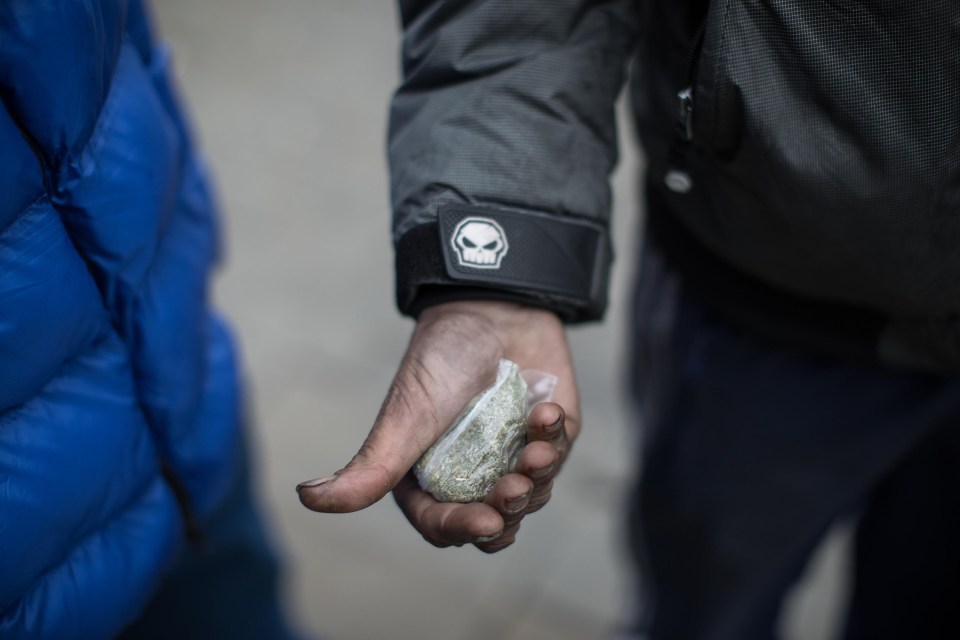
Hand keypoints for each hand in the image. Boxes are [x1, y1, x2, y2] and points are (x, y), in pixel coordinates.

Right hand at [296, 300, 579, 551]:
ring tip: (535, 450)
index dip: (464, 530)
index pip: (444, 525)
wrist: (491, 304)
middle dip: (507, 511)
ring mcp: (511, 454)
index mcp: (429, 475)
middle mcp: (471, 472)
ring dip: (537, 477)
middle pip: (494, 522)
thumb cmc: (439, 358)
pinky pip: (557, 455)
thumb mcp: (404, 416)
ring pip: (532, 495)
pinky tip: (546, 413)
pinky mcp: (545, 435)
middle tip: (514, 488)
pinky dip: (554, 439)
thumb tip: (307, 498)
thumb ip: (370, 466)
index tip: (487, 520)